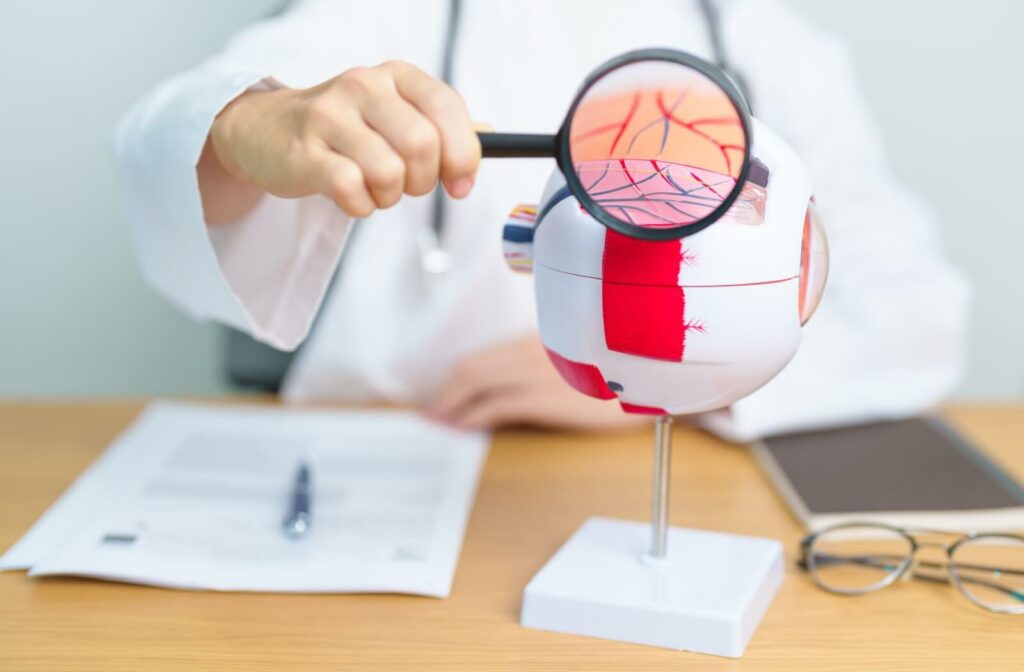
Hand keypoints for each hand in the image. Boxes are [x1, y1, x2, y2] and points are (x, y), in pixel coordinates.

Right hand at [199, 61, 480, 223]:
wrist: (267, 130)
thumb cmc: (347, 127)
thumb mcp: (397, 114)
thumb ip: (445, 127)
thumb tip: (491, 137)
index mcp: (396, 76)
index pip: (446, 108)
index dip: (464, 154)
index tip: (461, 182)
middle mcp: (363, 86)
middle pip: (421, 145)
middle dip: (424, 181)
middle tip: (408, 186)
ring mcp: (329, 117)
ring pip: (388, 172)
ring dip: (390, 197)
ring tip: (375, 189)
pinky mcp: (303, 153)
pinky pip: (352, 192)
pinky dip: (361, 206)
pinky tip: (352, 197)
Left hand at [425, 335, 648, 431]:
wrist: (662, 377)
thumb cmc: (632, 370)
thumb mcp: (592, 358)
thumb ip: (562, 362)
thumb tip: (533, 382)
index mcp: (544, 338)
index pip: (489, 355)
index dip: (461, 375)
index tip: (447, 392)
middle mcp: (536, 349)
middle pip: (474, 366)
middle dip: (447, 391)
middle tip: (432, 413)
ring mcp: (540, 370)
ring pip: (477, 381)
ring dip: (452, 403)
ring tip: (440, 423)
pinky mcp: (548, 395)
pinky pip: (496, 405)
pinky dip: (473, 416)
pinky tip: (463, 428)